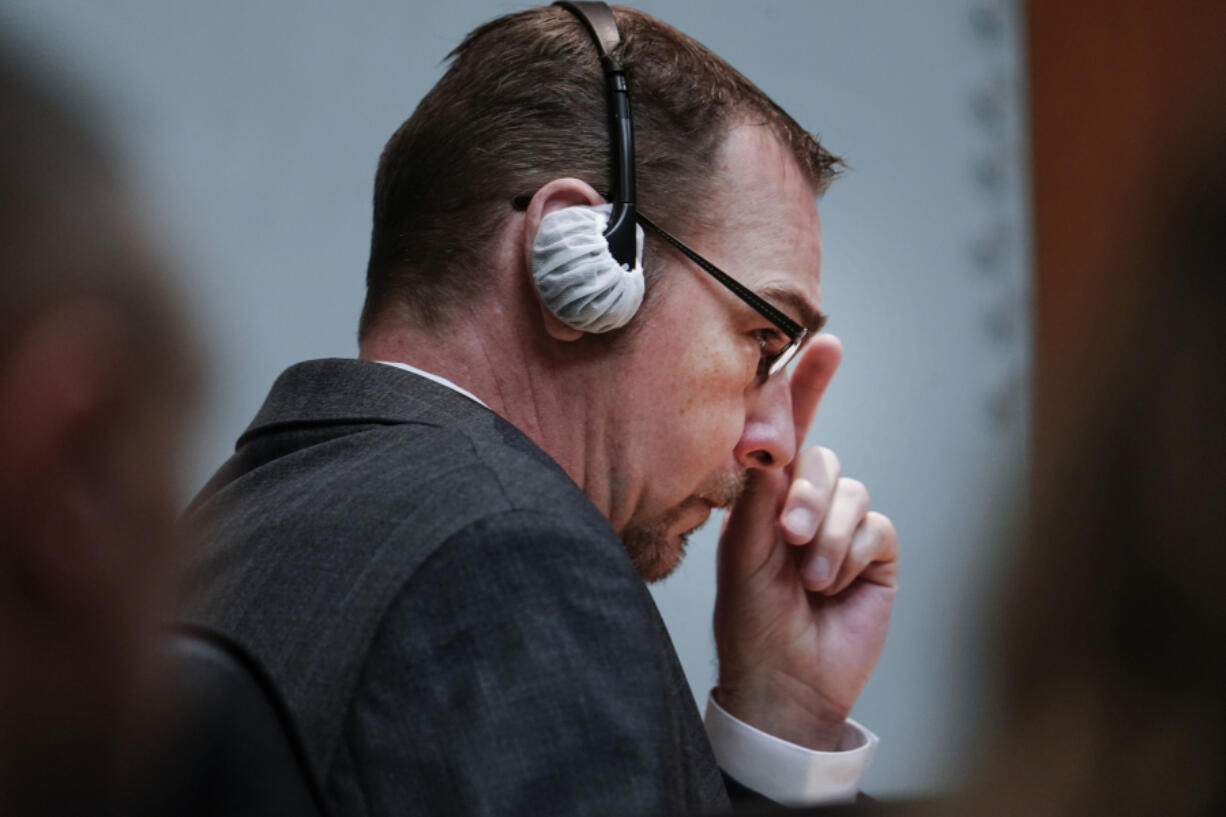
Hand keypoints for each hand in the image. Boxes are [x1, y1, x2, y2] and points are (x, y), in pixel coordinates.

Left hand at [713, 334, 897, 749]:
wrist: (787, 682)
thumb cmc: (751, 622)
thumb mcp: (743, 555)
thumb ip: (761, 498)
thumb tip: (777, 445)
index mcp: (764, 499)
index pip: (788, 433)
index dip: (805, 387)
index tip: (824, 343)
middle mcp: (804, 505)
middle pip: (822, 459)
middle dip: (808, 496)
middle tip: (791, 538)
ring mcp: (842, 528)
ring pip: (850, 492)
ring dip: (828, 536)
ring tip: (811, 578)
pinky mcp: (875, 553)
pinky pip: (875, 525)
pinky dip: (852, 555)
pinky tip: (835, 586)